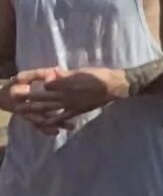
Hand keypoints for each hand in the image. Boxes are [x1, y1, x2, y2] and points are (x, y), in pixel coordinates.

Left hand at [12, 65, 127, 128]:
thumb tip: (49, 77)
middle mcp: (65, 94)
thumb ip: (65, 76)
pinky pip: (62, 117)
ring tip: (22, 110)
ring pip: (48, 107)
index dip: (35, 81)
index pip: (45, 83)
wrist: (114, 86)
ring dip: (34, 109)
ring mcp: (70, 104)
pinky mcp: (76, 110)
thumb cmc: (99, 76)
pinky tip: (45, 123)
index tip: (23, 80)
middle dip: (28, 96)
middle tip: (15, 96)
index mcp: (67, 83)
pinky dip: (53, 121)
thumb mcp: (82, 72)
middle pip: (43, 96)